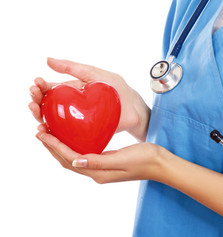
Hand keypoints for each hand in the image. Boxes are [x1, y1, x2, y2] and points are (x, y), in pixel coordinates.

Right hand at [29, 58, 150, 141]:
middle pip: (47, 105)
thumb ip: (73, 67)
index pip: (50, 90)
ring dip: (39, 115)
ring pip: (52, 120)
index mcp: (72, 91)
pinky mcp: (81, 133)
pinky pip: (63, 134)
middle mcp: (71, 107)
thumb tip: (47, 60)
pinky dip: (51, 133)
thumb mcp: (94, 74)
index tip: (36, 83)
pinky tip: (44, 130)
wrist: (135, 110)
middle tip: (32, 98)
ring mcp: (75, 121)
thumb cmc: (117, 90)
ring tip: (35, 109)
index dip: (40, 87)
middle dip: (36, 100)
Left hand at [35, 130, 166, 182]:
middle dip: (52, 146)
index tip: (42, 132)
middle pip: (67, 160)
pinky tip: (72, 137)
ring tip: (50, 133)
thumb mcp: (122, 158)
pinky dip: (72, 146)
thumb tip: (75, 160)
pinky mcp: (106, 163)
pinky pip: (83, 155)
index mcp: (98, 172)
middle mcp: (96, 172)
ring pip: (73, 158)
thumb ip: (98, 161)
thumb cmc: (145, 159)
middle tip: (40, 130)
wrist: (160, 164)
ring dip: (59, 147)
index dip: (54, 145)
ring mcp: (101, 169)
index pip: (69, 158)